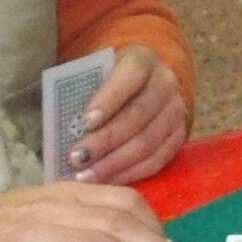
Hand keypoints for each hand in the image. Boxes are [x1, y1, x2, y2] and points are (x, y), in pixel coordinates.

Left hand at [71, 45, 188, 184]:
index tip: (86, 122)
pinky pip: (157, 161)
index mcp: (142, 60)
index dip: (109, 100)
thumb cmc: (107, 79)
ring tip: (86, 176)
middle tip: (77, 158)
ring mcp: (176, 112)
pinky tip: (107, 181)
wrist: (144, 83)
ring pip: (148, 143)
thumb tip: (63, 126)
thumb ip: (83, 92)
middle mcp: (165, 84)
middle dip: (105, 140)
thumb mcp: (96, 72)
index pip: (129, 77)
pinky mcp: (179, 136)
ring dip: (115, 163)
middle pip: (137, 116)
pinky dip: (130, 173)